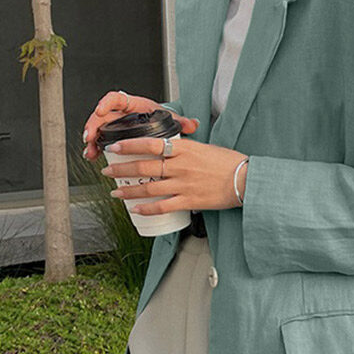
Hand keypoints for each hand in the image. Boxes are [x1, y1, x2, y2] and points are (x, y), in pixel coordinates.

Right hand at [82, 90, 198, 161]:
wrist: (161, 126)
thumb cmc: (163, 119)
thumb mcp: (171, 119)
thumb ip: (181, 122)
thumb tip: (193, 124)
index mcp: (134, 105)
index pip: (116, 98)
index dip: (106, 102)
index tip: (101, 110)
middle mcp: (121, 113)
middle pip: (102, 115)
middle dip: (93, 125)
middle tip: (90, 137)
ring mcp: (115, 125)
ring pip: (98, 129)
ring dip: (92, 141)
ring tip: (90, 152)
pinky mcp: (113, 137)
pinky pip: (100, 141)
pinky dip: (95, 149)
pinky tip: (93, 157)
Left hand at [102, 136, 248, 212]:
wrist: (246, 180)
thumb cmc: (230, 163)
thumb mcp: (205, 147)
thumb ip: (186, 147)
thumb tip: (170, 148)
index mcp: (185, 148)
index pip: (150, 143)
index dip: (129, 145)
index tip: (115, 146)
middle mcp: (181, 165)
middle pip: (143, 167)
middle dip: (121, 169)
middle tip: (107, 171)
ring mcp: (184, 184)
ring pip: (148, 188)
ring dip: (128, 191)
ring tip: (116, 192)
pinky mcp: (189, 201)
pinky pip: (162, 206)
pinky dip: (147, 208)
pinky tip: (136, 209)